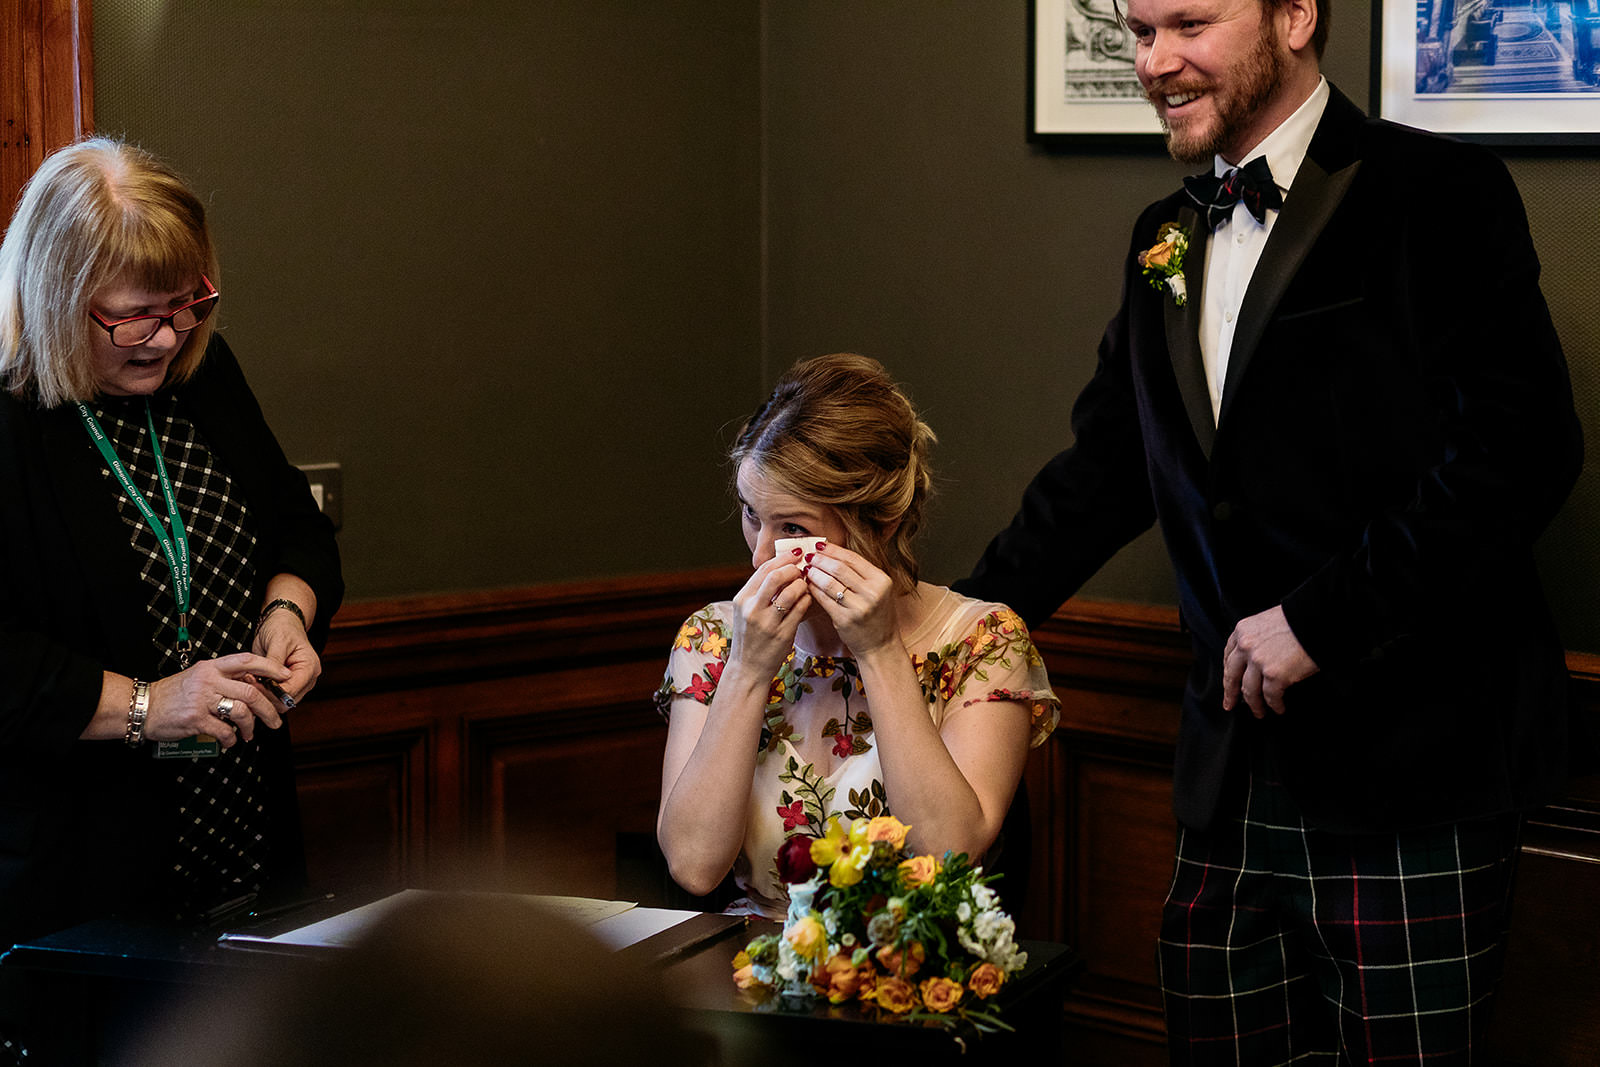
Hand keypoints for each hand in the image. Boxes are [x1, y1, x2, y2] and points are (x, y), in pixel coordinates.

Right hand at [146, 653, 291, 746]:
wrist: (142, 707)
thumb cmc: (173, 694)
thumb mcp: (198, 676)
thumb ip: (223, 679)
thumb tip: (252, 688)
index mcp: (211, 667)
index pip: (247, 661)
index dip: (270, 667)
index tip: (285, 676)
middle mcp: (209, 680)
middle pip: (251, 692)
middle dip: (269, 708)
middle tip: (276, 720)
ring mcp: (202, 700)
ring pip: (242, 712)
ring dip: (251, 727)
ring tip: (250, 734)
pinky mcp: (195, 720)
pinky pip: (224, 731)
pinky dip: (231, 739)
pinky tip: (229, 741)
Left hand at [253, 603, 320, 706]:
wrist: (281, 622)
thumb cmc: (282, 627)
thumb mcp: (277, 641)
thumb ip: (274, 662)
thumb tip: (269, 682)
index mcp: (309, 668)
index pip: (291, 691)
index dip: (270, 691)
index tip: (252, 683)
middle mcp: (307, 679)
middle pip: (287, 701)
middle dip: (266, 696)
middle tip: (247, 683)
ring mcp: (298, 683)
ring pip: (280, 703)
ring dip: (264, 696)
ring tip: (249, 682)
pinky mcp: (287, 684)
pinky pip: (276, 697)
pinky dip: (264, 693)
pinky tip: (253, 682)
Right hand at [728, 550, 811, 675]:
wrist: (748, 669)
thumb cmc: (750, 637)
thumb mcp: (746, 611)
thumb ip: (759, 592)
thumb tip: (781, 567)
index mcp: (742, 600)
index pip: (763, 570)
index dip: (782, 558)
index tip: (795, 553)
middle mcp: (753, 609)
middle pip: (776, 576)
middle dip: (793, 568)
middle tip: (803, 566)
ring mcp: (768, 623)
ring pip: (790, 592)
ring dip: (802, 584)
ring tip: (806, 584)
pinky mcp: (782, 635)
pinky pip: (800, 610)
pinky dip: (806, 600)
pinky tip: (808, 599)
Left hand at [802, 542, 898, 654]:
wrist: (881, 644)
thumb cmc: (877, 614)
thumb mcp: (878, 590)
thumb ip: (860, 573)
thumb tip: (832, 552)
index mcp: (882, 580)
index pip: (853, 558)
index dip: (833, 550)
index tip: (819, 545)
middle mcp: (872, 592)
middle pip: (839, 568)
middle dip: (821, 559)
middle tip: (809, 556)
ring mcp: (859, 607)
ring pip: (829, 582)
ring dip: (814, 573)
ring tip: (806, 569)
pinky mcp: (845, 620)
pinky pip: (823, 599)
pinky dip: (813, 589)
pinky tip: (808, 585)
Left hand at [1222, 605, 1318, 717]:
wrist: (1316, 621)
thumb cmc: (1297, 620)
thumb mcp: (1266, 622)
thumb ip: (1256, 638)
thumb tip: (1254, 659)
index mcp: (1242, 631)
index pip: (1228, 656)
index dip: (1228, 673)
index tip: (1229, 683)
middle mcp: (1246, 647)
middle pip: (1232, 676)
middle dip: (1230, 694)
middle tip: (1230, 704)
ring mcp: (1259, 662)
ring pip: (1249, 691)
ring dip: (1254, 705)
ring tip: (1258, 712)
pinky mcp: (1274, 675)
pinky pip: (1270, 696)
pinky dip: (1274, 705)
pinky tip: (1278, 708)